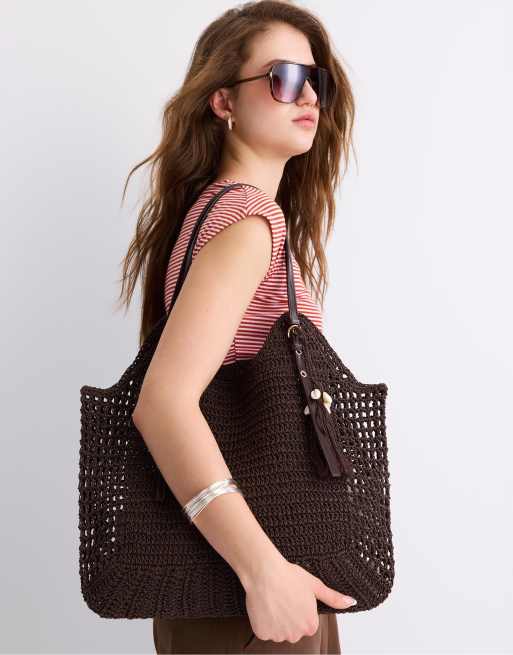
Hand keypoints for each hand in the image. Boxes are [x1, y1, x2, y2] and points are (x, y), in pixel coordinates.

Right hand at [241, 555, 356, 643]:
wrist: (265, 573)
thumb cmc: (289, 576)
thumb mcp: (315, 585)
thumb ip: (333, 598)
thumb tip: (351, 602)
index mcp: (310, 625)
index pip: (308, 623)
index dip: (301, 609)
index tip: (295, 597)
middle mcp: (296, 635)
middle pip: (293, 629)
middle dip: (289, 617)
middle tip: (284, 597)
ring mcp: (278, 635)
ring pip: (278, 630)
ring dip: (276, 619)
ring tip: (274, 599)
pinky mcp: (262, 633)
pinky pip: (264, 630)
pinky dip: (263, 620)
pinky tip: (265, 605)